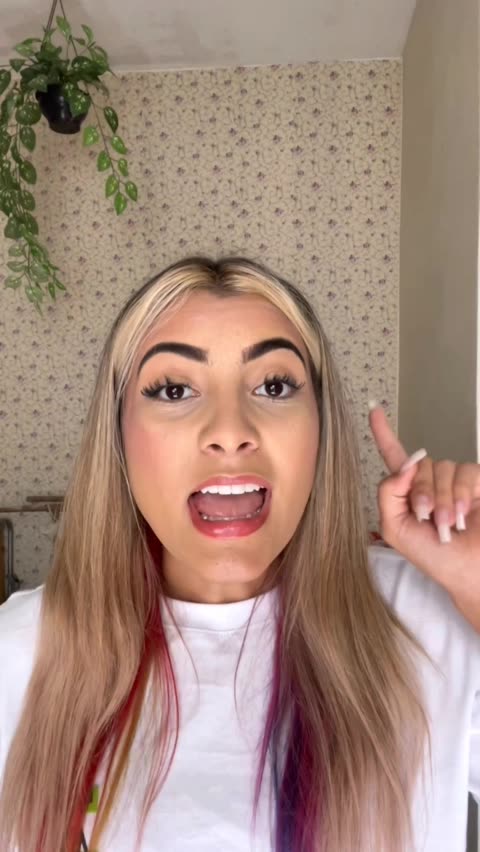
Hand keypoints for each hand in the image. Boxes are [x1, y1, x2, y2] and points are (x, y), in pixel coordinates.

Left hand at [369, 402, 479, 631]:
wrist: (469, 571)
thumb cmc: (433, 557)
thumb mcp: (396, 529)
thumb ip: (389, 494)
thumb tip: (405, 465)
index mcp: (407, 491)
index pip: (394, 456)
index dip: (383, 432)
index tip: (373, 408)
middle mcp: (432, 482)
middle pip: (422, 464)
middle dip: (424, 492)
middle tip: (429, 519)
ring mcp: (457, 482)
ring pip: (446, 467)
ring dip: (446, 498)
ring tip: (450, 524)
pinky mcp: (479, 484)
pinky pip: (469, 471)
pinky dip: (465, 492)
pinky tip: (466, 514)